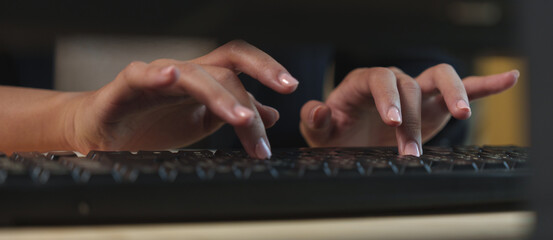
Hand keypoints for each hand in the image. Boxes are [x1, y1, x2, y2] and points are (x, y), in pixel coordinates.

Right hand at [65, 40, 298, 157]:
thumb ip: (235, 115)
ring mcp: (156, 77)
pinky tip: (171, 75)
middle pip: (224, 68)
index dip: (266, 68)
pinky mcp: (125, 87)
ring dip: (220, 95)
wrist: (104, 132)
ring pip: (193, 74)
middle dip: (253, 87)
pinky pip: (140, 74)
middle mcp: (184, 73)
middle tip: (274, 109)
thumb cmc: (152, 123)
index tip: (291, 86)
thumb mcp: (204, 122)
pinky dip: (156, 74)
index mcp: (204, 80)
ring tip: (240, 118)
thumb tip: (272, 114)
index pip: (239, 64)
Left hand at [299, 64, 517, 155]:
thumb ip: (317, 120)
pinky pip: (462, 88)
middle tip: (409, 149)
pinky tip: (507, 79)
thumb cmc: (337, 133)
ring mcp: (416, 91)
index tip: (393, 120)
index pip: (379, 79)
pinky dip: (484, 85)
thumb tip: (318, 112)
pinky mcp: (435, 104)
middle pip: (410, 86)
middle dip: (412, 118)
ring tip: (462, 114)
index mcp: (363, 83)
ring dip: (453, 93)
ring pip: (440, 77)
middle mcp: (392, 82)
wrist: (352, 141)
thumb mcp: (321, 130)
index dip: (388, 97)